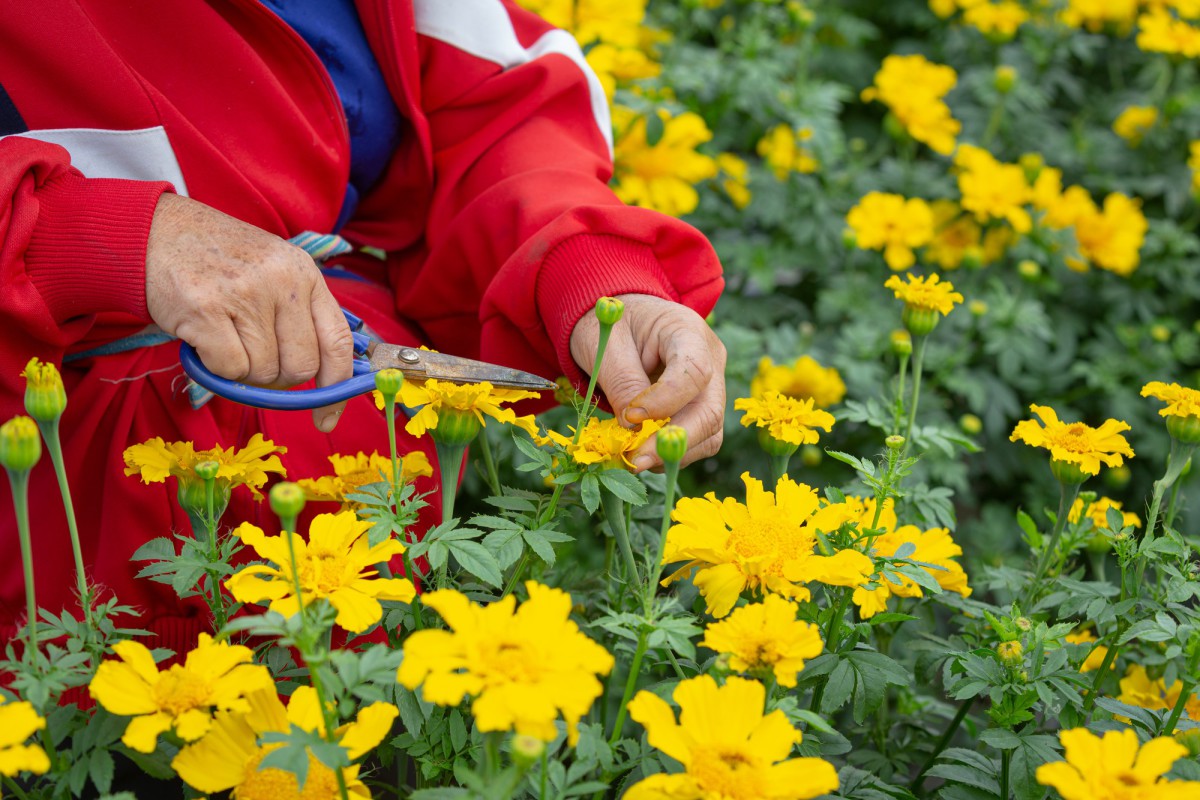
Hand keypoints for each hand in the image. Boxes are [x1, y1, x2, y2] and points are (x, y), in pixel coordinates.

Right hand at [145, 193, 353, 431]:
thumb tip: (319, 377)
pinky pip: (229, 371)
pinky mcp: (207, 311)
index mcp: (305, 274)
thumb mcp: (274, 271)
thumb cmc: (218, 261)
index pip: (338, 341)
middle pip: (300, 367)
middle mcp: (283, 281)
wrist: (155, 232)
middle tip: (251, 357)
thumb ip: (298, 315)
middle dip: (277, 378)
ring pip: (263, 373)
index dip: (337, 387)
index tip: (326, 416)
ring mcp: (246, 295)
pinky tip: (204, 338)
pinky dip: (216, 367)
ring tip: (224, 336)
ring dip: (242, 370)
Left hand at [570, 294, 725, 469]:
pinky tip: (642, 452)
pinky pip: (698, 440)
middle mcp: (710, 358)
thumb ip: (622, 381)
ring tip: (633, 458)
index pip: (694, 372)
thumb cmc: (611, 326)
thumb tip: (633, 427)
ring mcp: (711, 385)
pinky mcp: (702, 407)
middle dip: (673, 443)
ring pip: (709, 432)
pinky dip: (670, 454)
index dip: (666, 402)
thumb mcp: (605, 344)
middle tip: (635, 461)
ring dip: (672, 454)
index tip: (631, 417)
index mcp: (686, 330)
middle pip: (709, 411)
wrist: (620, 324)